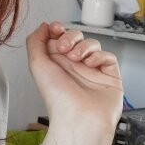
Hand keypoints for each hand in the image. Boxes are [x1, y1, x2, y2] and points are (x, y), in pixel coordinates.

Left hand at [26, 21, 123, 144]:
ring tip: (78, 59)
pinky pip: (108, 56)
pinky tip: (91, 65)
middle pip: (76, 37)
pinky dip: (99, 56)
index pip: (59, 37)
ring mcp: (92, 71)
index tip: (56, 28)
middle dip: (71, 36)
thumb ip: (35, 41)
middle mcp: (73, 66)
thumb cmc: (57, 97)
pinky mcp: (109, 76)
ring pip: (93, 44)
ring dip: (84, 46)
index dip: (59, 29)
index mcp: (56, 63)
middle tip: (66, 48)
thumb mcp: (37, 65)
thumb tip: (43, 25)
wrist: (79, 119)